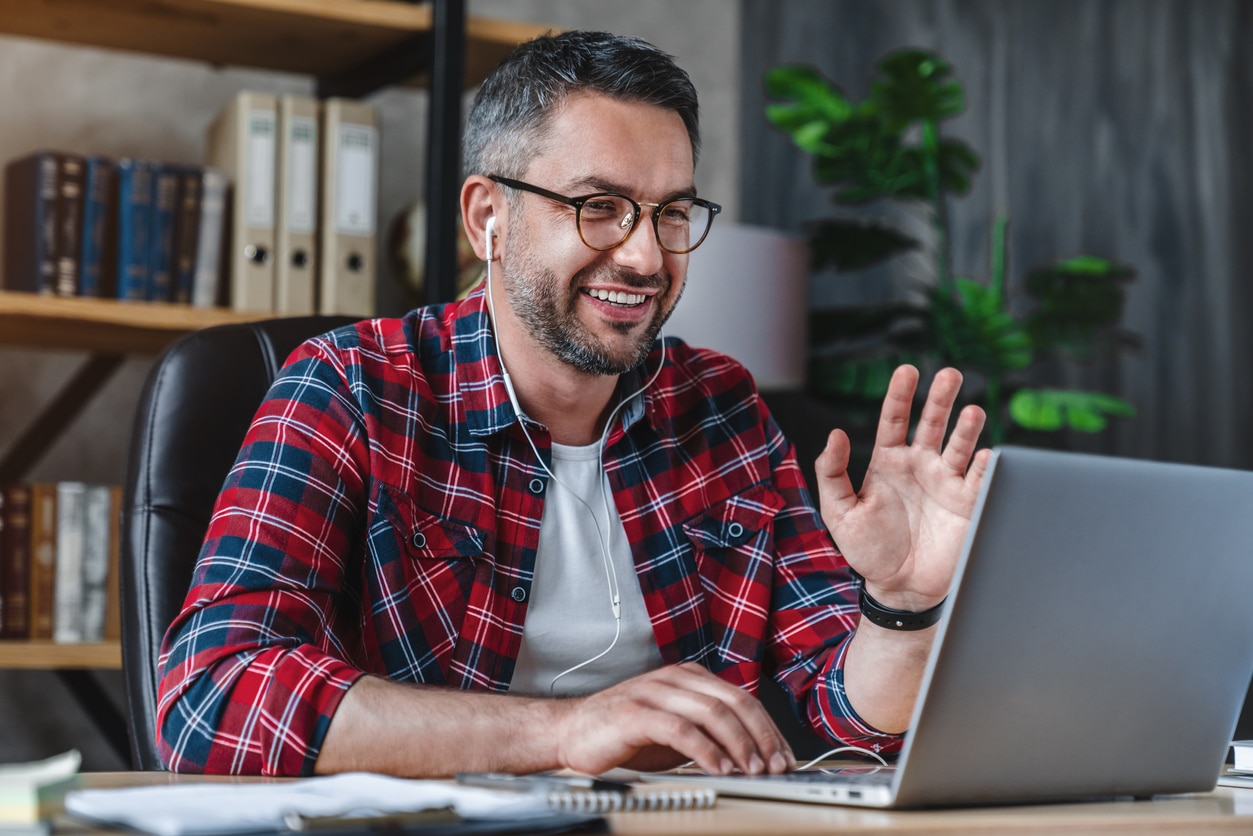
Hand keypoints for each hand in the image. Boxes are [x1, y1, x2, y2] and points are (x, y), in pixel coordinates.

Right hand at [551, 663, 794, 775]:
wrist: (570, 732)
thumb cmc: (623, 734)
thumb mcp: (675, 730)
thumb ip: (707, 732)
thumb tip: (752, 755)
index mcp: (688, 677)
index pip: (741, 698)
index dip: (768, 728)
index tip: (784, 756)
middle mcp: (674, 679)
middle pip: (733, 702)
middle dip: (761, 736)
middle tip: (776, 765)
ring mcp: (654, 692)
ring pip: (712, 712)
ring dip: (739, 744)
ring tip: (752, 769)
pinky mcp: (635, 714)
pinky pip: (681, 730)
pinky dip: (706, 751)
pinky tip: (719, 768)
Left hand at [815, 365, 989, 610]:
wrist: (899, 588)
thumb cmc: (867, 550)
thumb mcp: (839, 512)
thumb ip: (832, 473)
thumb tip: (835, 434)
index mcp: (888, 462)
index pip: (894, 420)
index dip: (900, 395)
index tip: (908, 371)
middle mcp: (920, 466)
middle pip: (933, 423)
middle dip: (941, 398)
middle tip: (950, 374)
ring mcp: (946, 482)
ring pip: (960, 445)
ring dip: (967, 427)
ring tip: (972, 411)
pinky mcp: (968, 504)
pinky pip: (980, 479)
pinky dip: (986, 465)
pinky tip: (986, 454)